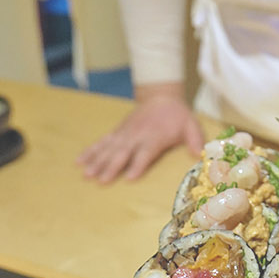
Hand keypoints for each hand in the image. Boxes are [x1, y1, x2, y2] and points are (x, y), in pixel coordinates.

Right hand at [77, 82, 203, 183]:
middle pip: (122, 153)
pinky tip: (79, 162)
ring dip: (97, 161)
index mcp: (155, 136)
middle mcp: (137, 135)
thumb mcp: (191, 125)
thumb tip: (199, 155)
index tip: (130, 177)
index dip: (138, 164)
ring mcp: (124, 133)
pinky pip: (101, 142)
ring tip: (86, 174)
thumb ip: (195, 140)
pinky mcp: (116, 132)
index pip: (146, 152)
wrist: (161, 96)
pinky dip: (90, 151)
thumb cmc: (177, 116)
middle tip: (101, 181)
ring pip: (108, 148)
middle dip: (112, 166)